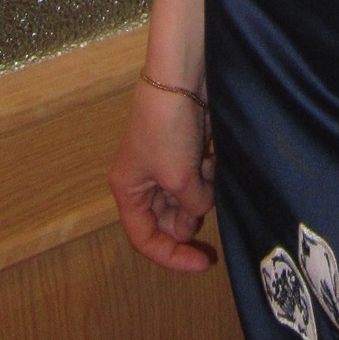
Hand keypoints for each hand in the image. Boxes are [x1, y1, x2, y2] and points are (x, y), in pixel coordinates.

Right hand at [110, 81, 217, 271]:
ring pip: (187, 200)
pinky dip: (208, 175)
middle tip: (201, 192)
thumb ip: (190, 207)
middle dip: (189, 213)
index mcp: (128, 190)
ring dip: (201, 191)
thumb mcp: (178, 177)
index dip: (171, 256)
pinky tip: (210, 156)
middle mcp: (143, 180)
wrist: (181, 75)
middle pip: (168, 220)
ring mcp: (165, 164)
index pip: (145, 239)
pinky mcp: (185, 150)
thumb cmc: (167, 127)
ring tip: (204, 167)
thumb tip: (199, 210)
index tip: (202, 263)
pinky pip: (199, 179)